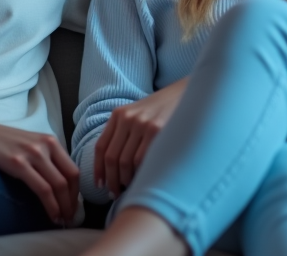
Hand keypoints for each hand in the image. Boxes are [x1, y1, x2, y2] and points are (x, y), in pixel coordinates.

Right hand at [0, 108, 78, 223]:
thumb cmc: (3, 142)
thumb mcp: (31, 145)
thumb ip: (46, 159)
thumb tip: (58, 184)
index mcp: (51, 141)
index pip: (73, 169)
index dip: (77, 191)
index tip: (74, 205)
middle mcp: (47, 145)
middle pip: (70, 177)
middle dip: (73, 201)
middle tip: (71, 217)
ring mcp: (33, 154)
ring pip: (59, 185)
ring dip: (64, 206)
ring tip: (63, 219)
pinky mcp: (19, 164)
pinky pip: (42, 189)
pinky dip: (51, 205)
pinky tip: (52, 215)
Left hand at [95, 78, 187, 196]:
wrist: (188, 94)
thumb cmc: (163, 109)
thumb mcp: (138, 114)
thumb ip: (124, 133)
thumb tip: (112, 168)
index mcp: (119, 114)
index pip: (101, 146)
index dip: (98, 169)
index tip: (99, 184)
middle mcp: (128, 118)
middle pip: (112, 158)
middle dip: (112, 180)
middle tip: (114, 193)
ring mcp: (143, 124)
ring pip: (126, 162)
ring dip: (126, 180)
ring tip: (129, 188)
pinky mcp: (158, 130)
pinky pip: (143, 160)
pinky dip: (140, 174)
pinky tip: (143, 179)